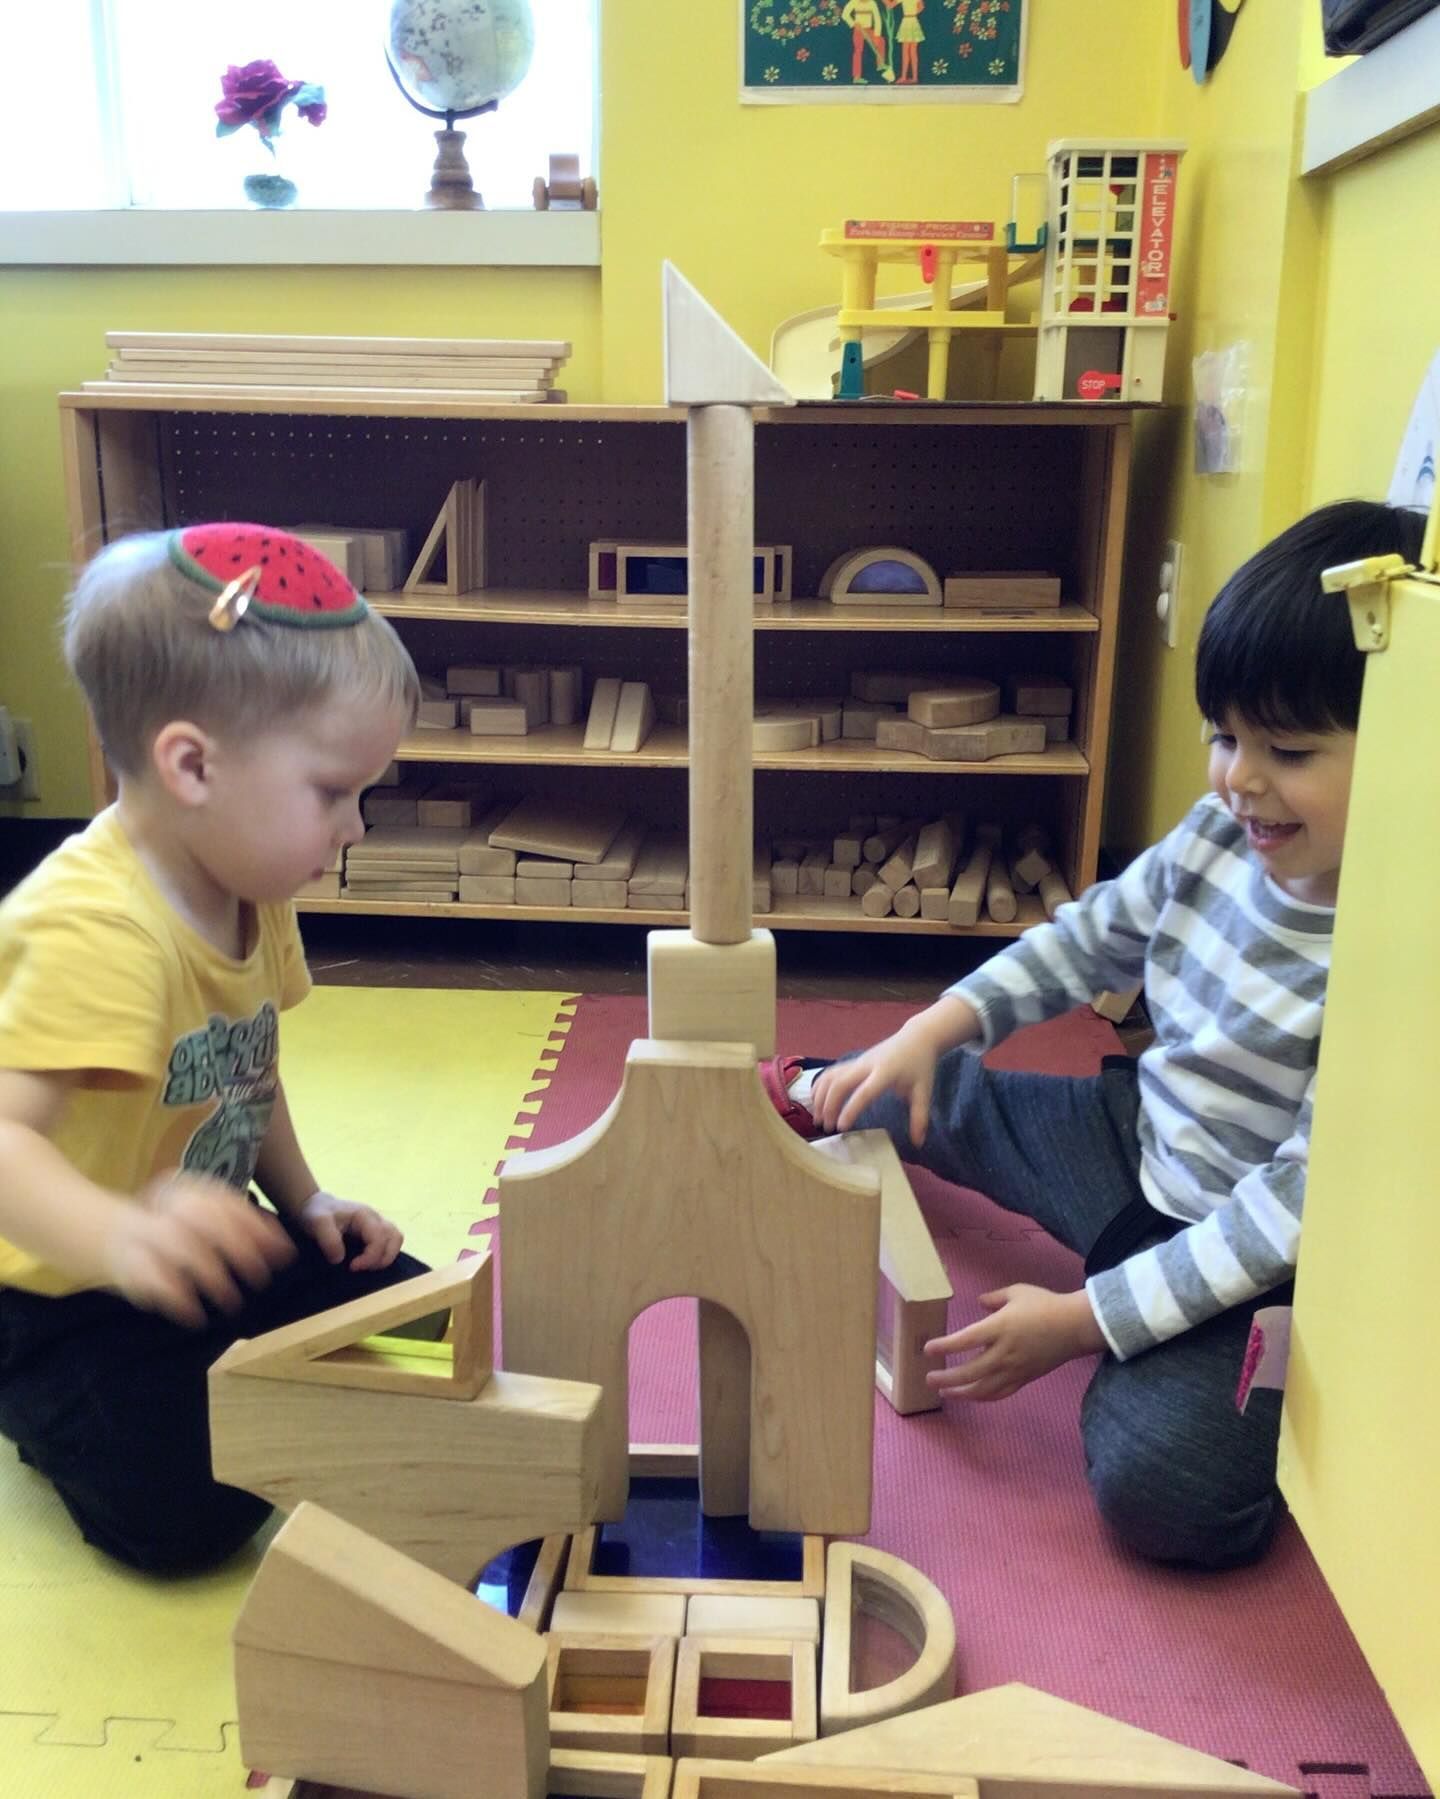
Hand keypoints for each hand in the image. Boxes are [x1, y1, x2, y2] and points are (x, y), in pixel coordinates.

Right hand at [104, 1173, 295, 1328]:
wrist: (105, 1235)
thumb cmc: (168, 1230)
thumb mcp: (203, 1221)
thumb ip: (239, 1229)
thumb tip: (283, 1250)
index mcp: (186, 1188)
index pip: (226, 1202)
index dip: (257, 1227)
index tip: (283, 1253)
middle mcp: (163, 1205)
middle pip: (205, 1219)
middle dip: (239, 1248)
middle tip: (261, 1278)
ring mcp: (141, 1231)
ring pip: (180, 1247)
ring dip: (212, 1276)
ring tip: (231, 1301)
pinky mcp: (124, 1261)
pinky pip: (152, 1278)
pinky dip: (176, 1298)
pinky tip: (194, 1316)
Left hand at [293, 1189, 402, 1271]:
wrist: (315, 1206)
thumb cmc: (317, 1213)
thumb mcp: (318, 1222)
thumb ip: (329, 1239)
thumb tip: (340, 1259)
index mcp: (364, 1215)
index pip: (379, 1238)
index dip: (370, 1257)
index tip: (352, 1268)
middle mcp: (376, 1218)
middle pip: (395, 1238)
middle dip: (382, 1258)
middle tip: (362, 1269)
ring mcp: (377, 1224)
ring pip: (396, 1239)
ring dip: (387, 1256)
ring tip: (368, 1267)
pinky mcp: (375, 1232)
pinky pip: (390, 1243)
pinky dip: (383, 1254)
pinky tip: (367, 1263)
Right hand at [811, 996, 977, 1143]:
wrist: (917, 1037)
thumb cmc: (920, 1066)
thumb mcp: (924, 1092)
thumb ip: (919, 1117)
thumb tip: (918, 1143)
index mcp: (885, 1073)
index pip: (864, 1093)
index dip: (850, 1109)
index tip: (840, 1127)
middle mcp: (866, 1066)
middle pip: (839, 1083)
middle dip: (829, 1106)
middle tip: (826, 1128)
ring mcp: (857, 1061)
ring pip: (831, 1076)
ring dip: (821, 1097)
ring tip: (818, 1118)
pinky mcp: (853, 1061)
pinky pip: (831, 1072)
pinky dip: (820, 1086)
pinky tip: (816, 1101)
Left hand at [925, 1284, 1105, 1400]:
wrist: (1075, 1326)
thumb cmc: (1045, 1305)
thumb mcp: (1016, 1292)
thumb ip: (993, 1298)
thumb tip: (978, 1304)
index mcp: (999, 1328)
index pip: (965, 1341)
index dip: (944, 1347)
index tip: (928, 1349)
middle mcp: (1004, 1352)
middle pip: (969, 1372)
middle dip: (946, 1378)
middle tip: (929, 1378)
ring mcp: (1014, 1369)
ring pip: (983, 1389)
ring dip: (961, 1393)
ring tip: (944, 1392)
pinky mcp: (1024, 1379)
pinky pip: (1000, 1393)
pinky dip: (983, 1397)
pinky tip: (972, 1395)